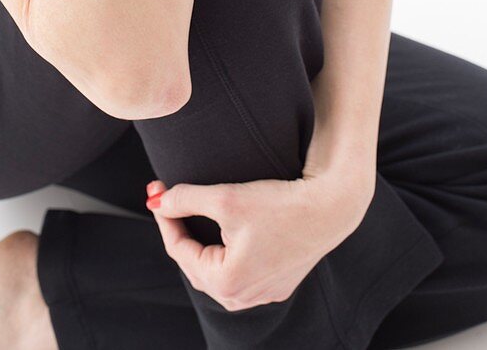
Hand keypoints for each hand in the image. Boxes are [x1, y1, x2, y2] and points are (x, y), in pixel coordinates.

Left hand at [145, 166, 372, 311]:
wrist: (330, 207)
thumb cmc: (279, 203)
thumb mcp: (225, 197)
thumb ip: (185, 199)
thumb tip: (157, 199)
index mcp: (226, 283)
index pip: (179, 249)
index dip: (165, 216)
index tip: (157, 189)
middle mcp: (243, 298)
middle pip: (196, 263)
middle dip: (181, 230)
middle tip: (170, 199)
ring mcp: (263, 294)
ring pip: (217, 270)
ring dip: (201, 244)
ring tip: (191, 214)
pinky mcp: (278, 284)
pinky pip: (240, 272)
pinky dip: (225, 252)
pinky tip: (223, 232)